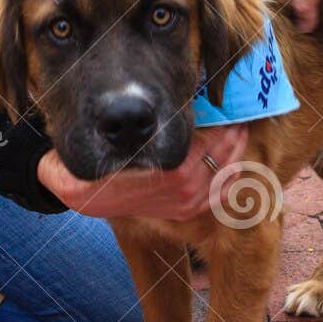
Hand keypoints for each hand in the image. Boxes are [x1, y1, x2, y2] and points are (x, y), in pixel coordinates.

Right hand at [37, 124, 248, 220]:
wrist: (81, 194)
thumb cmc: (90, 163)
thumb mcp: (101, 146)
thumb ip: (117, 133)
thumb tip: (132, 114)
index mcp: (159, 180)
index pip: (200, 153)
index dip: (216, 130)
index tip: (223, 109)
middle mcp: (176, 194)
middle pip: (218, 162)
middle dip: (231, 137)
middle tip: (239, 114)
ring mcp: (184, 206)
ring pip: (223, 179)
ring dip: (236, 154)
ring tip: (240, 130)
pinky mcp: (186, 212)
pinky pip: (220, 195)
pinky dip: (234, 178)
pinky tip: (240, 160)